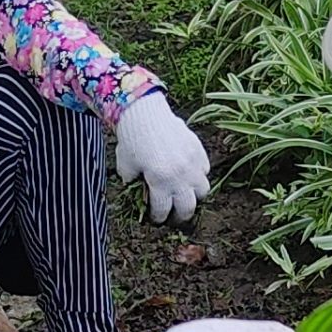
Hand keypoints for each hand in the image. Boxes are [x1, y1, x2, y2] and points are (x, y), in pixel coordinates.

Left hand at [114, 91, 209, 224]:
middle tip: (175, 216)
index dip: (159, 218)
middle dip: (180, 216)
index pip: (163, 210)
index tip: (157, 219)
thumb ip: (132, 182)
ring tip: (186, 195)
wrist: (144, 112)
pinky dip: (198, 176)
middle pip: (188, 208)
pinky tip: (188, 174)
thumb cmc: (132, 139)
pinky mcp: (198, 150)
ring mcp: (192, 163)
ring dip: (194, 196)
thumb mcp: (126, 166)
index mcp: (160, 181)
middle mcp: (180, 176)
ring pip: (203, 191)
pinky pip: (205, 170)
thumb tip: (138, 191)